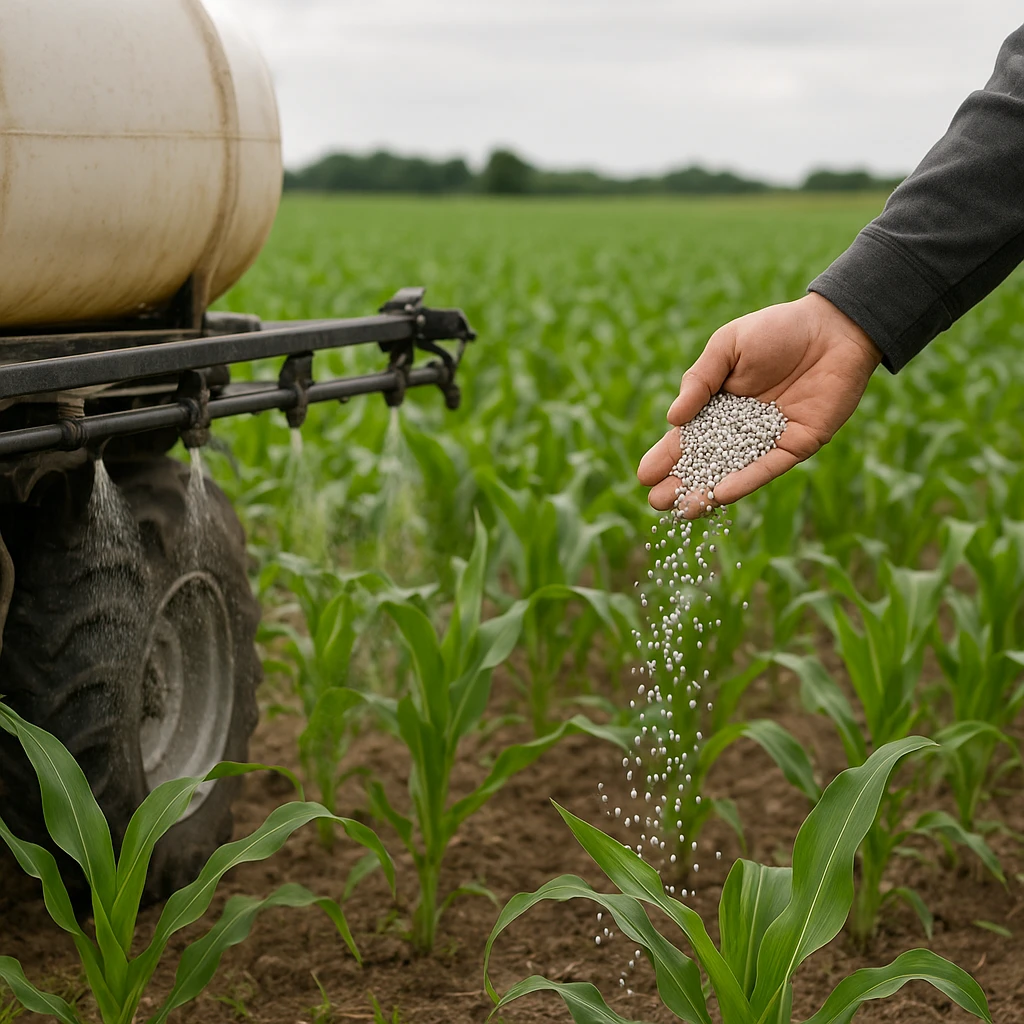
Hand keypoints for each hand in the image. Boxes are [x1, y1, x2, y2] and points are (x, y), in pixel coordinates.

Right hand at [637, 293, 882, 515]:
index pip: (688, 437)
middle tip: (657, 503)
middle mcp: (741, 429)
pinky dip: (746, 481)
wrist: (833, 326)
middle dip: (681, 483)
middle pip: (706, 462)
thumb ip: (699, 380)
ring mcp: (768, 440)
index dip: (666, 456)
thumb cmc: (776, 329)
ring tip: (683, 509)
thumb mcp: (726, 346)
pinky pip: (768, 467)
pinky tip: (722, 494)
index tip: (644, 476)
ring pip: (734, 472)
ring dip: (708, 492)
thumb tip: (672, 418)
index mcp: (718, 405)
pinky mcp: (797, 445)